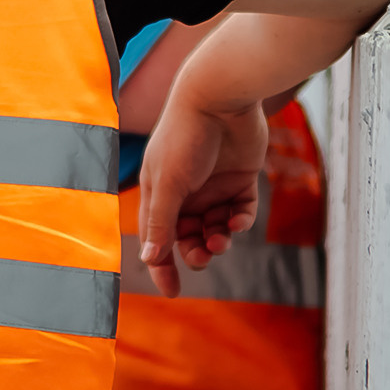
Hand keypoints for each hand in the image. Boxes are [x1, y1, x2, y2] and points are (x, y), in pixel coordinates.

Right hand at [136, 97, 269, 296]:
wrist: (222, 97)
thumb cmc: (186, 136)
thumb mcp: (169, 184)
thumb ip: (161, 222)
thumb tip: (148, 259)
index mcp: (160, 193)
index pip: (157, 239)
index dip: (162, 267)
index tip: (172, 292)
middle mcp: (186, 193)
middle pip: (189, 238)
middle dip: (195, 253)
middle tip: (204, 255)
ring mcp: (214, 186)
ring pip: (216, 228)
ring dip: (218, 240)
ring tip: (221, 239)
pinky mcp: (241, 179)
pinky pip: (241, 212)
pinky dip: (240, 222)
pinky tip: (238, 221)